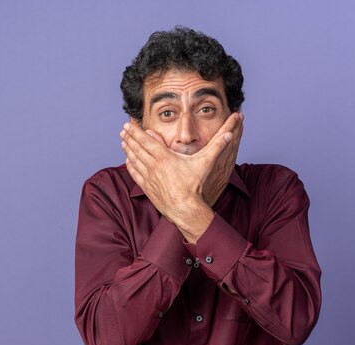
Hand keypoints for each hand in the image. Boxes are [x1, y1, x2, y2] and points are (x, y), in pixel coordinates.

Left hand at [120, 112, 242, 241]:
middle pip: (137, 148)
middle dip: (129, 137)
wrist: (186, 209)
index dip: (136, 131)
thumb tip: (231, 133)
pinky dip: (130, 166)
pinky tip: (127, 161)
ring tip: (123, 141)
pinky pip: (135, 175)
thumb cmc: (195, 186)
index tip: (128, 124)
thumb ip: (217, 146)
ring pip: (134, 160)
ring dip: (127, 150)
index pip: (146, 140)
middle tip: (123, 129)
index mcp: (164, 157)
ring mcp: (149, 178)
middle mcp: (153, 166)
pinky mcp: (148, 189)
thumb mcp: (206, 163)